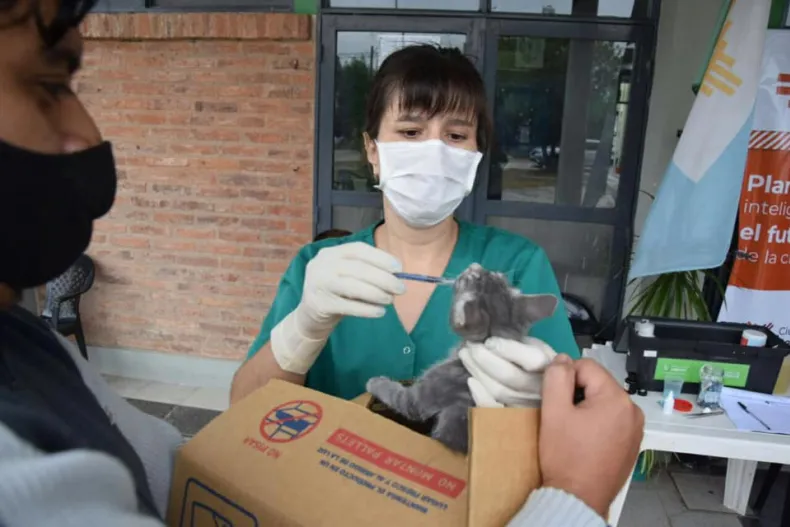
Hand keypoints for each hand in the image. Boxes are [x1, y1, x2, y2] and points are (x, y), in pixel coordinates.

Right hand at [271, 242, 404, 373]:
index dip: (380, 257)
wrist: (309, 315)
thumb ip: (366, 270)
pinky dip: (367, 309)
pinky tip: (380, 312)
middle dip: (384, 278)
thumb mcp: (346, 274)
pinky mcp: (320, 305)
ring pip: (353, 287)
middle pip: (358, 269)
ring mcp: (318, 284)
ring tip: (391, 300)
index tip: (399, 268)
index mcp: (330, 253)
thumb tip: (397, 274)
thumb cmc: (336, 291)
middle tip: (401, 288)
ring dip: (377, 294)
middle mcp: (322, 265)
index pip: (358, 249)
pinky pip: (349, 307)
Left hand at [458, 336, 556, 407]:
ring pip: (499, 391)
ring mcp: (527, 405)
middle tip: (470, 346)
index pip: (532, 360)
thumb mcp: (535, 346)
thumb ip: (520, 343)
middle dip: (485, 359)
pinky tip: (471, 381)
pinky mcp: (514, 418)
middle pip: (510, 376)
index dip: (508, 349)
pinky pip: (494, 410)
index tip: (489, 341)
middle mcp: (541, 389)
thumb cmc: (536, 361)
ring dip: (478, 371)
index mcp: (550, 366)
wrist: (545, 390)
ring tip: (465, 355)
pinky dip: (480, 396)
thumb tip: (491, 339)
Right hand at [539, 355, 643, 518]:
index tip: (556, 401)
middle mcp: (634, 410)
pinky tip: (585, 440)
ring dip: (587, 408)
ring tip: (573, 430)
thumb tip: (562, 359)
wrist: (578, 499)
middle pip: (598, 383)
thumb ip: (557, 377)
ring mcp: (636, 428)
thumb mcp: (554, 412)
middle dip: (578, 393)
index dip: (565, 378)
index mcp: (617, 398)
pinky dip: (597, 422)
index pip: (586, 366)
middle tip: (563, 417)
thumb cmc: (565, 456)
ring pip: (604, 401)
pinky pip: (612, 419)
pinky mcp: (632, 443)